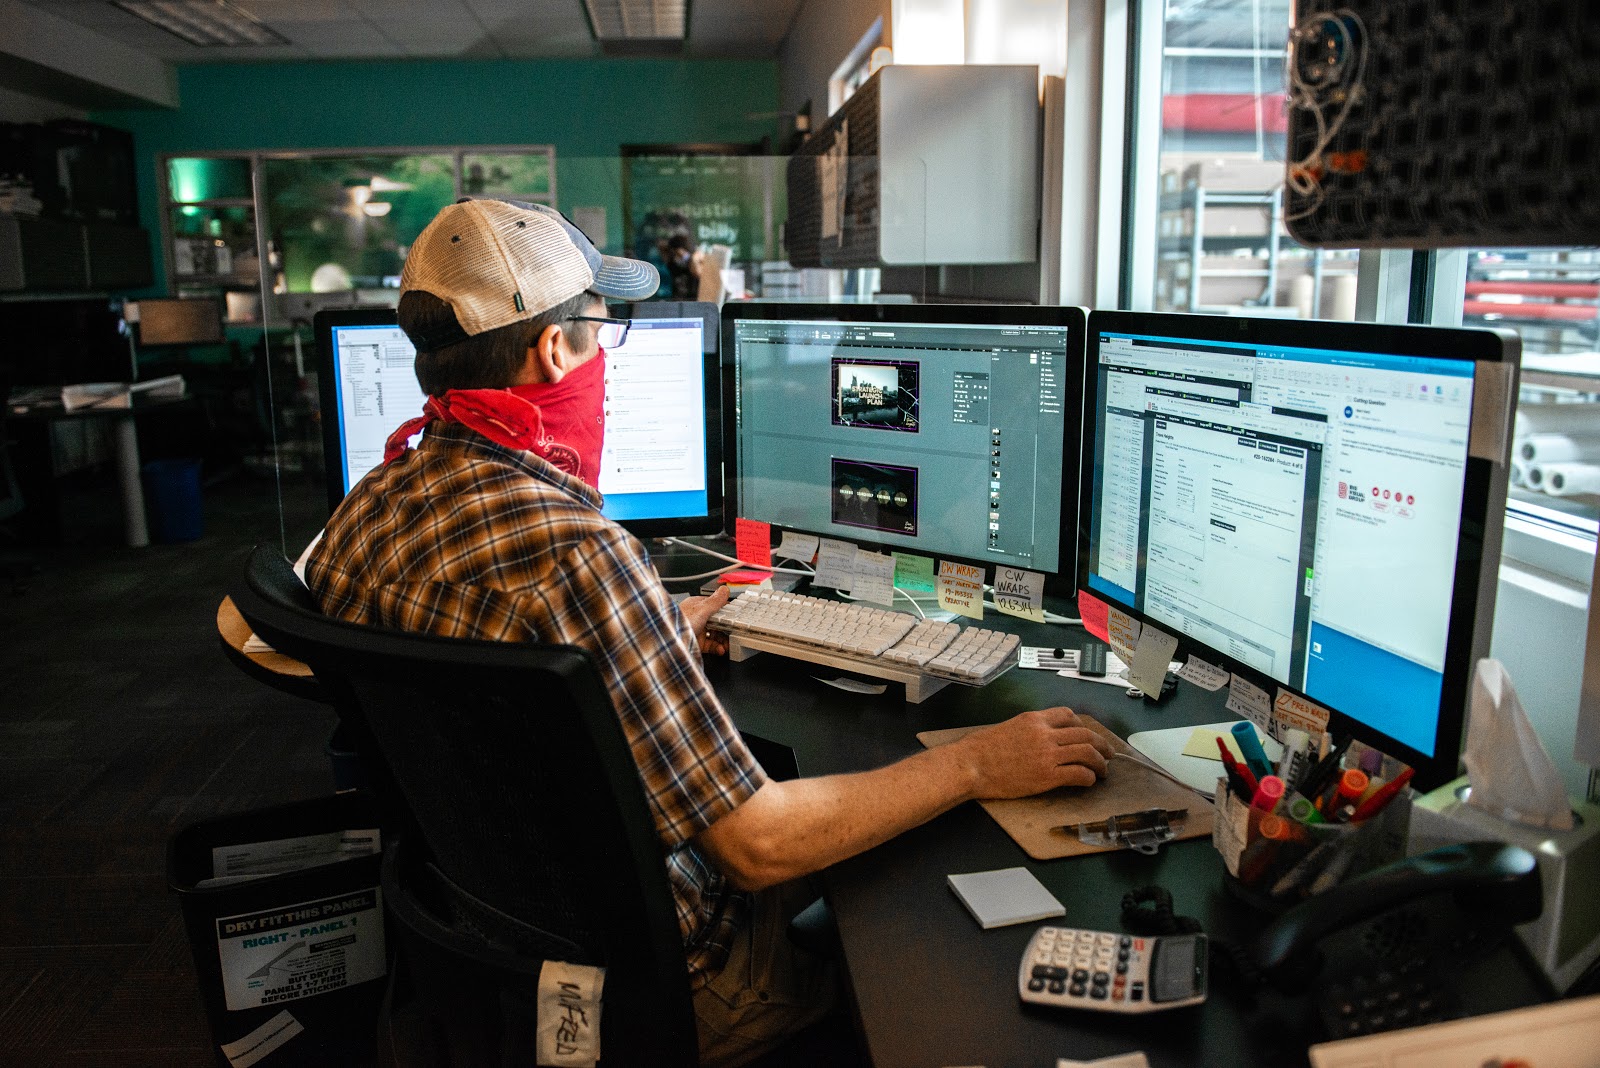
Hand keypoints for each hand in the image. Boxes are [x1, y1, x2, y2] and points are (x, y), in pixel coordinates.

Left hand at [678, 585, 729, 656]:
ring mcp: (696, 631)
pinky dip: (717, 648)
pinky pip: (710, 645)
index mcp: (697, 606)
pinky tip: (720, 649)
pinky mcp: (695, 643)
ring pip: (714, 635)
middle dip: (726, 629)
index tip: (736, 619)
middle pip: (717, 622)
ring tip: (728, 644)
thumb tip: (724, 589)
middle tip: (734, 634)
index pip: (715, 607)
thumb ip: (715, 601)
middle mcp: (696, 618)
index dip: (726, 613)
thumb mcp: (701, 610)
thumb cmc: (678, 623)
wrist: (668, 642)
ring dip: (723, 640)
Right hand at [953, 707, 1112, 798]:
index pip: (1067, 715)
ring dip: (1100, 762)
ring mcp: (1047, 754)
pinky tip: (1089, 781)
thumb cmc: (981, 749)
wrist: (970, 765)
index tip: (1086, 735)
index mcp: (1034, 719)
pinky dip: (1089, 777)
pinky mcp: (1047, 776)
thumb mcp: (1008, 727)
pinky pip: (1079, 774)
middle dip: (1101, 744)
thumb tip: (1041, 737)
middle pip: (1084, 733)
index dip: (1082, 725)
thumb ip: (1029, 729)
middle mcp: (1044, 733)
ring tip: (1103, 770)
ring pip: (1087, 752)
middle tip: (1108, 753)